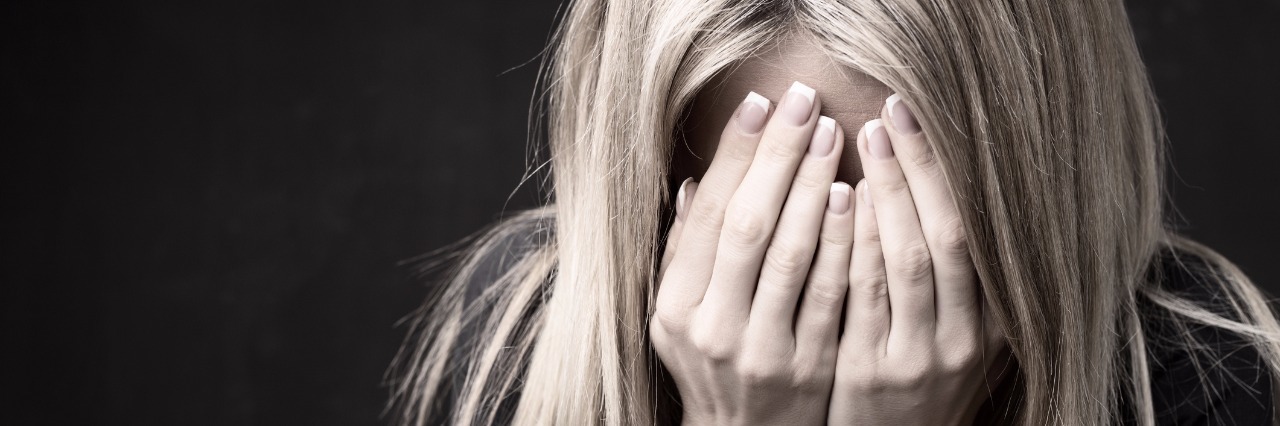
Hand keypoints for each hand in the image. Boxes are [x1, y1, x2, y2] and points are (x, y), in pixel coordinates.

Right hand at [652, 82, 855, 424]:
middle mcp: (712, 328)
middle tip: (804, 102)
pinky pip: (832, 294)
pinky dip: (844, 241)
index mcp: (676, 306)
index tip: (761, 105)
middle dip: (777, 157)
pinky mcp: (810, 368)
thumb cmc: (715, 364)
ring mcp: (762, 351)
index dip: (734, 156)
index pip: (707, 215)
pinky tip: (855, 196)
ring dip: (814, 187)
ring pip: (791, 255)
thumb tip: (694, 182)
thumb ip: (684, 251)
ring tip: (831, 135)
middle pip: (748, 225)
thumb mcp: (679, 313)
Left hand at [827, 94, 1006, 424]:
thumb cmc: (917, 376)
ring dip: (887, 194)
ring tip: (863, 139)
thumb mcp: (957, 333)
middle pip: (949, 237)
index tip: (922, 118)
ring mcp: (918, 357)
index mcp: (993, 322)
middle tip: (892, 113)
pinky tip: (838, 199)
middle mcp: (964, 339)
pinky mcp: (871, 372)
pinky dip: (852, 242)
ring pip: (906, 262)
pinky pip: (861, 296)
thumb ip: (960, 275)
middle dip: (920, 170)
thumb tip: (947, 183)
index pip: (980, 231)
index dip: (951, 173)